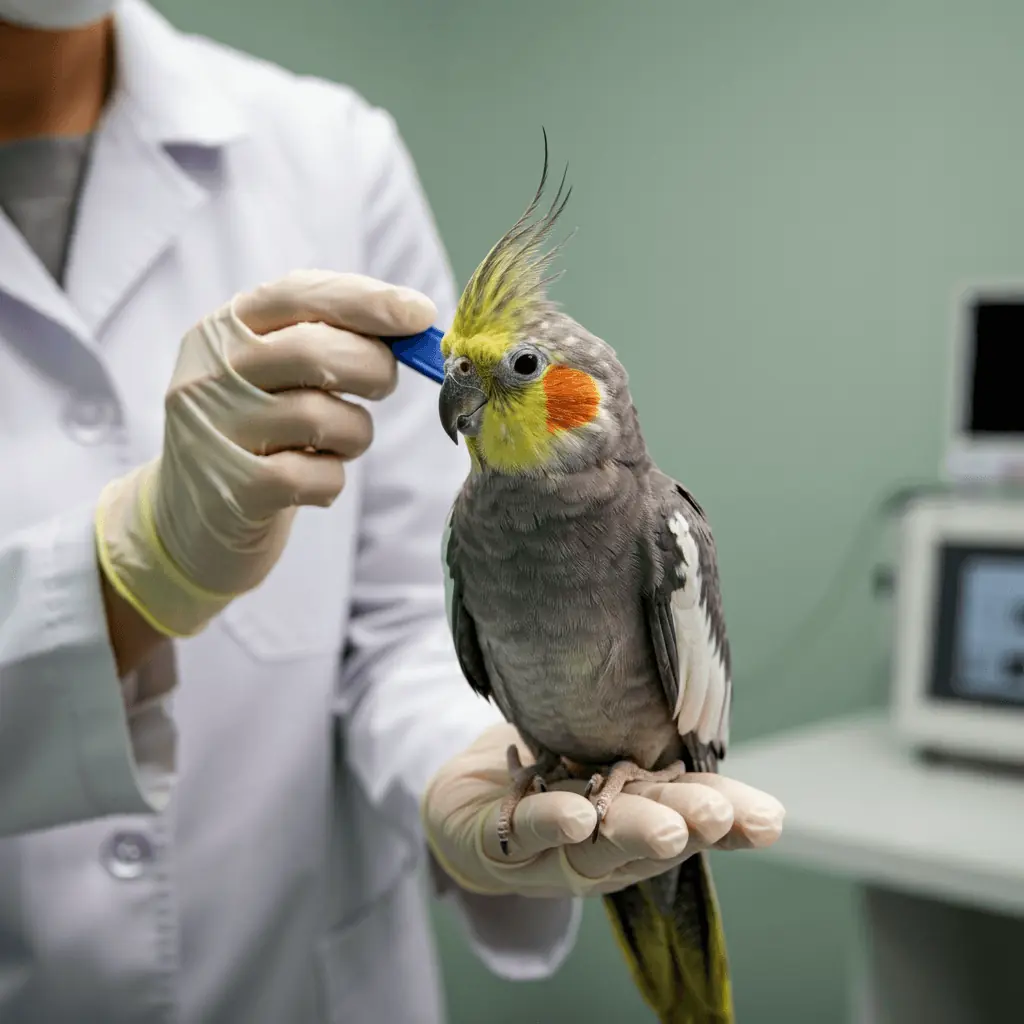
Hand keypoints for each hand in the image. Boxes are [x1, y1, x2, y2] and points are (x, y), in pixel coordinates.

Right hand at [95, 269, 434, 637]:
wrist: (188, 523)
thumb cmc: (256, 435)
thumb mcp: (272, 374)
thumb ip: (328, 337)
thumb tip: (413, 318)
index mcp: (223, 331)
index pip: (298, 294)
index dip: (367, 300)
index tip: (419, 313)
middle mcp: (210, 373)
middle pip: (316, 351)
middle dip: (374, 368)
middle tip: (380, 388)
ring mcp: (216, 432)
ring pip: (323, 416)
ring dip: (355, 434)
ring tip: (336, 443)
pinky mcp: (234, 490)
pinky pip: (320, 476)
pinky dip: (333, 480)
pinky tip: (311, 482)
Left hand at [422, 723, 784, 897]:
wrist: (466, 791)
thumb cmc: (546, 762)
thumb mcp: (600, 738)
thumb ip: (644, 722)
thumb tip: (696, 674)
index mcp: (637, 811)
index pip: (689, 812)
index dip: (730, 818)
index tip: (769, 820)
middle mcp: (604, 843)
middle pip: (652, 837)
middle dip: (686, 826)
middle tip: (718, 817)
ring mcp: (552, 850)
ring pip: (596, 848)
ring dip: (631, 835)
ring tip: (664, 828)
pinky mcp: (496, 842)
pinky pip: (525, 831)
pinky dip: (553, 823)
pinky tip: (579, 817)